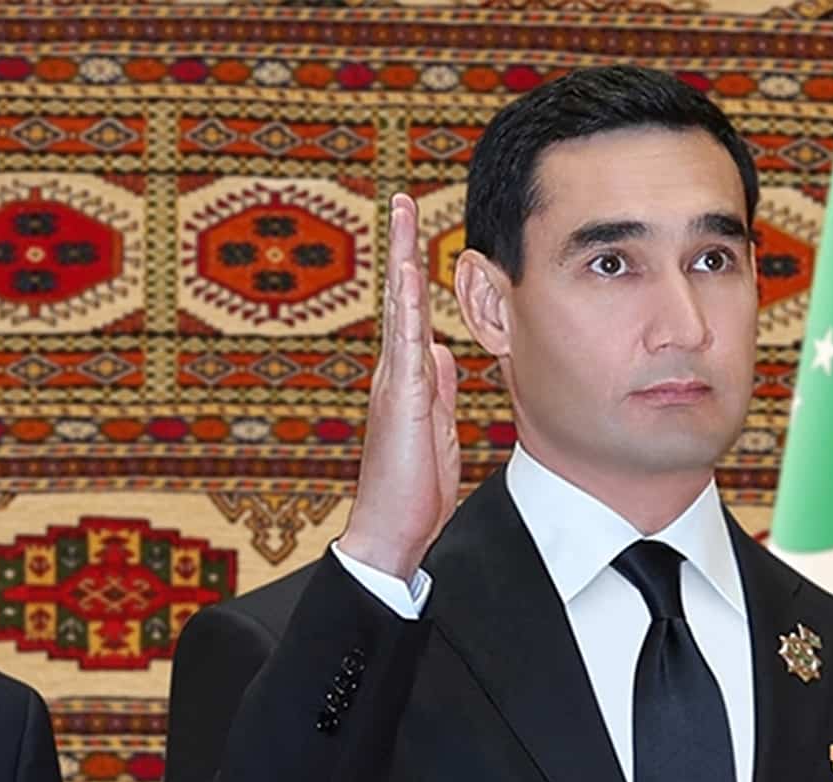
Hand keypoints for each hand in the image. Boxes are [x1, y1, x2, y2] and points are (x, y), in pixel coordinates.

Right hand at [337, 193, 459, 579]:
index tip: (416, 234)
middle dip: (400, 247)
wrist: (391, 529)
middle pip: (399, 296)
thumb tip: (441, 354)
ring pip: (399, 306)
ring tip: (400, 214)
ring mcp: (394, 380)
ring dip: (399, 258)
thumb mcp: (438, 429)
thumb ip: (438, 388)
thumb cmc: (414, 488)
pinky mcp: (400, 395)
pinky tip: (406, 270)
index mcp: (408, 378)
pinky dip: (404, 302)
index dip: (414, 271)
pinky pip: (403, 338)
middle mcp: (395, 371)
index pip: (412, 313)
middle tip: (400, 201)